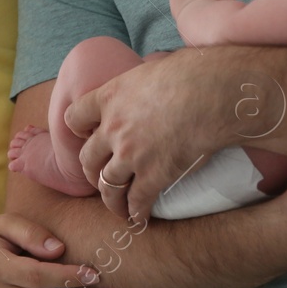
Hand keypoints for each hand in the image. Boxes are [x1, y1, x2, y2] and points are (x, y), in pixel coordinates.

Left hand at [65, 45, 242, 221]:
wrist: (211, 94)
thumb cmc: (191, 73)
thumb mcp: (152, 69)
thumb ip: (142, 81)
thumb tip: (154, 74)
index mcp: (110, 97)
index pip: (75, 117)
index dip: (78, 129)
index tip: (86, 135)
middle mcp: (113, 128)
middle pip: (87, 157)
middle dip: (91, 171)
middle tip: (99, 177)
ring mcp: (130, 155)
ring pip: (107, 185)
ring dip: (110, 199)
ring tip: (117, 207)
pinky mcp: (153, 175)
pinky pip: (136, 200)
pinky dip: (136, 212)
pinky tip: (139, 218)